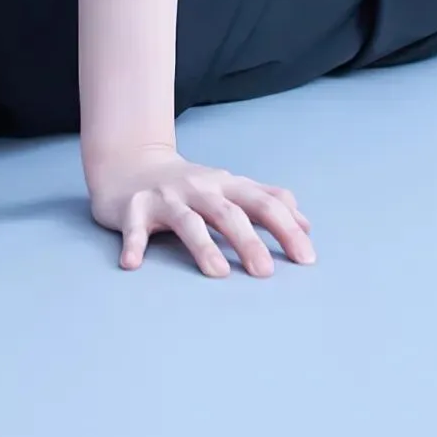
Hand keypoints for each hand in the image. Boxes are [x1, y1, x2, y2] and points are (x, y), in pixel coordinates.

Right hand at [87, 143, 315, 275]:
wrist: (130, 163)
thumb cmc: (190, 185)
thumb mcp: (230, 187)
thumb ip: (266, 201)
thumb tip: (306, 225)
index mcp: (225, 185)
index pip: (261, 203)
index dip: (285, 228)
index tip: (306, 258)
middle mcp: (198, 187)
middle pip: (226, 212)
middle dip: (248, 241)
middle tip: (266, 273)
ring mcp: (165, 197)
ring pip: (186, 220)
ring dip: (202, 245)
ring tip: (217, 273)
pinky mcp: (133, 208)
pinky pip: (134, 228)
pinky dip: (134, 244)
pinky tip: (132, 264)